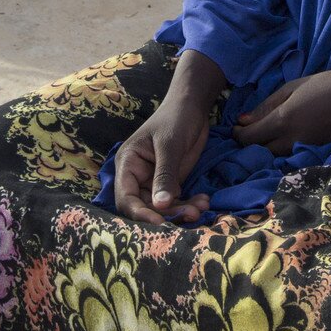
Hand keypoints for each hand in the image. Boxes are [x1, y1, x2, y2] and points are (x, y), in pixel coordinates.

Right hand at [113, 98, 212, 226]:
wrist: (192, 107)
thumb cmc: (175, 119)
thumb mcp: (170, 145)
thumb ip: (165, 174)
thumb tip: (160, 205)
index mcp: (128, 164)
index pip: (126, 198)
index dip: (140, 214)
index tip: (160, 223)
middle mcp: (137, 177)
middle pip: (145, 207)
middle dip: (167, 214)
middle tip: (192, 214)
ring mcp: (154, 181)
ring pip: (162, 208)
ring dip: (181, 211)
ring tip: (201, 208)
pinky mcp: (170, 183)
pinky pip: (176, 202)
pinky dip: (189, 204)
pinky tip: (204, 201)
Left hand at [234, 56, 330, 155]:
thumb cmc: (328, 83)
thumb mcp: (294, 87)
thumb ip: (267, 105)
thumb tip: (243, 120)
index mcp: (284, 119)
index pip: (250, 137)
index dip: (238, 135)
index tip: (235, 129)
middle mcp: (293, 138)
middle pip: (261, 151)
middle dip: (250, 145)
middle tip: (246, 134)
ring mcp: (307, 148)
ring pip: (276, 156)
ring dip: (266, 148)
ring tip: (263, 137)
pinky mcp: (317, 151)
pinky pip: (293, 154)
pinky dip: (283, 150)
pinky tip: (284, 139)